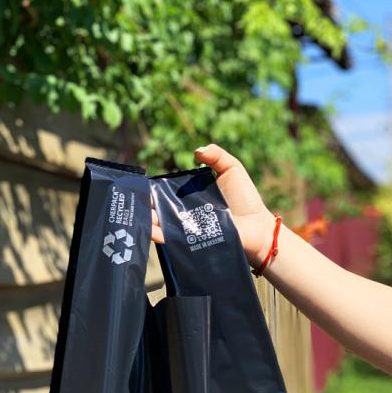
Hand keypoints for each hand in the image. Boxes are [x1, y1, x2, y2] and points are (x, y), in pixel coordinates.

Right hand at [151, 144, 275, 266]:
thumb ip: (216, 156)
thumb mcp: (232, 169)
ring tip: (140, 216)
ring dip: (148, 221)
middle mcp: (185, 212)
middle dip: (144, 205)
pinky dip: (160, 235)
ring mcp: (187, 228)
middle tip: (135, 202)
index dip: (152, 189)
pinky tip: (152, 231)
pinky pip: (173, 239)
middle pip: (158, 208)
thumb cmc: (246, 199)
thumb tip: (196, 150)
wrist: (257, 226)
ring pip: (161, 224)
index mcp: (190, 195)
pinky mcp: (192, 242)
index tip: (139, 187)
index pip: (165, 191)